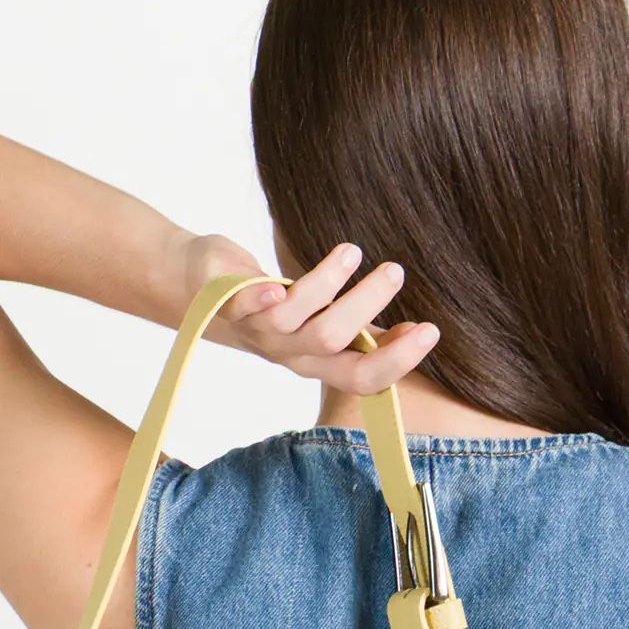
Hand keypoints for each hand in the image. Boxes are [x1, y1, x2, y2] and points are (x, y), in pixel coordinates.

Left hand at [178, 233, 439, 395]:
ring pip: (300, 322)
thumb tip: (418, 334)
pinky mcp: (226, 302)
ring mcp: (258, 329)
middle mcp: (290, 352)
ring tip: (353, 251)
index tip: (430, 330)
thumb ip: (359, 329)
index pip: (363, 377)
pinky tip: (276, 283)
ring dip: (329, 285)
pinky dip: (258, 298)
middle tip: (395, 272)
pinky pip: (243, 305)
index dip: (397, 361)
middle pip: (335, 346)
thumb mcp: (321, 319)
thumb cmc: (272, 301)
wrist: (197, 285)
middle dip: (367, 310)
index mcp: (318, 361)